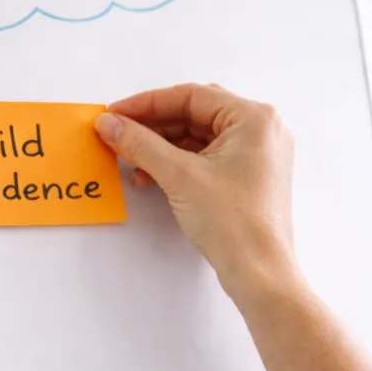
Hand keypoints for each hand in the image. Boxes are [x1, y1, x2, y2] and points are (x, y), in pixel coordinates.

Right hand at [96, 84, 295, 298]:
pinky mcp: (249, 178)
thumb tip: (110, 124)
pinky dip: (178, 164)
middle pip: (195, 114)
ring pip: (199, 138)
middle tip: (119, 132)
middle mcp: (261, 131)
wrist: (259, 274)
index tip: (116, 113)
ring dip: (162, 147)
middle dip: (153, 125)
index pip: (191, 96)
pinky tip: (150, 176)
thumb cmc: (234, 224)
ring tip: (129, 159)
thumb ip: (140, 143)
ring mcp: (257, 155)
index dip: (147, 103)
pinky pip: (207, 158)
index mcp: (254, 119)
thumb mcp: (179, 176)